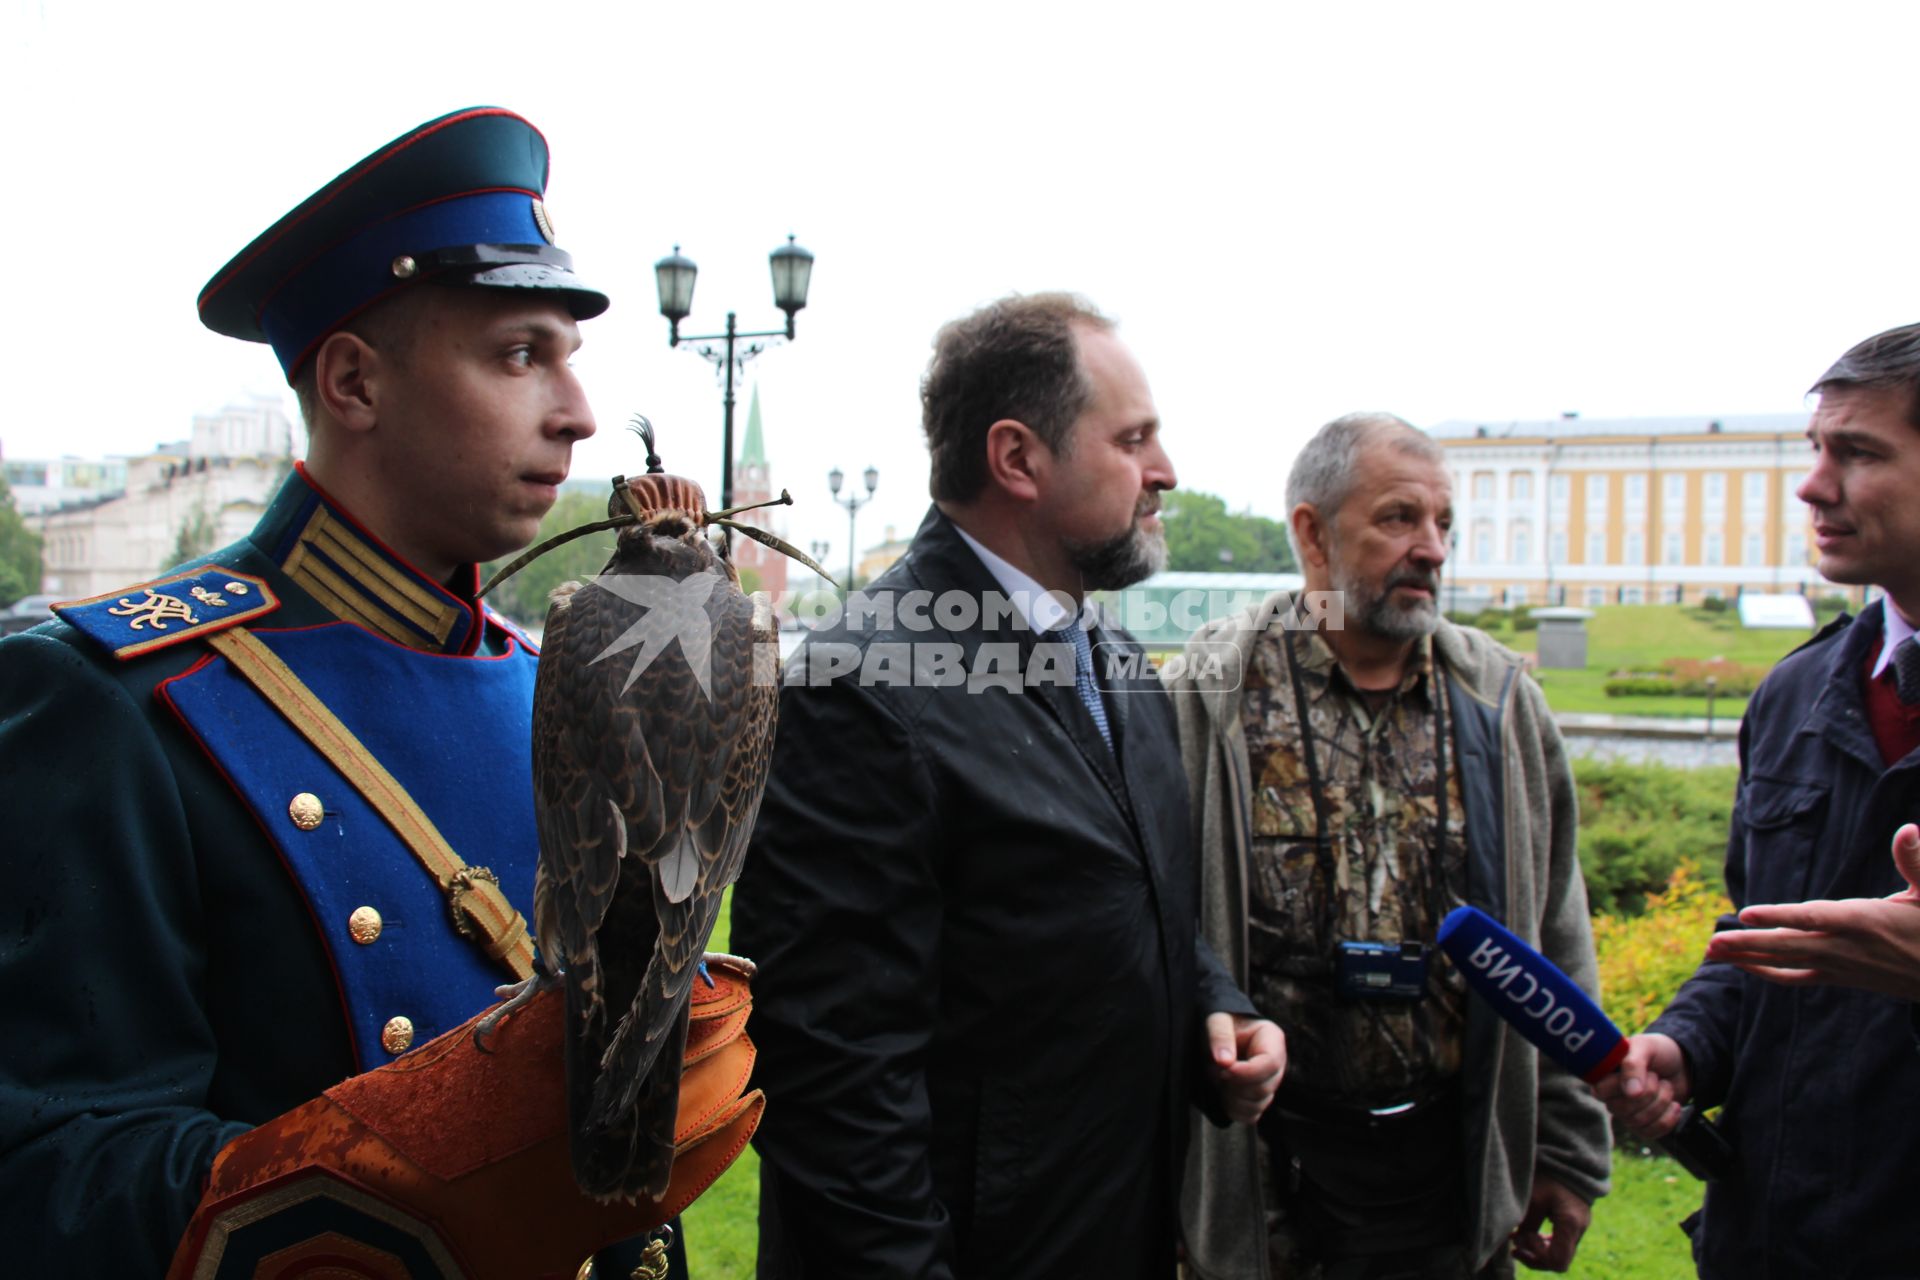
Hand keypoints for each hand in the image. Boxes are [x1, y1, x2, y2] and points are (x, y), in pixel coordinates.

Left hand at [1204, 1012, 1284, 1124]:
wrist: (1217, 1034)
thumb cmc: (1221, 1023)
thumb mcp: (1216, 1020)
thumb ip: (1220, 1036)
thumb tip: (1225, 1061)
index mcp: (1272, 1039)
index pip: (1271, 1063)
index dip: (1247, 1072)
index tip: (1224, 1070)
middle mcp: (1276, 1063)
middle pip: (1265, 1088)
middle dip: (1236, 1085)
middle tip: (1216, 1072)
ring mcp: (1269, 1083)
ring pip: (1259, 1104)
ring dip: (1233, 1098)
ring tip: (1219, 1079)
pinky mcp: (1259, 1098)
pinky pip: (1251, 1115)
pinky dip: (1234, 1109)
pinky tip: (1224, 1093)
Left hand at [1509, 1173, 1589, 1271]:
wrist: (1567, 1158)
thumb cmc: (1549, 1175)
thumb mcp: (1533, 1198)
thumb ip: (1527, 1225)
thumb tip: (1518, 1243)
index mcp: (1570, 1224)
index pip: (1558, 1262)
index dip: (1537, 1257)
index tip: (1523, 1238)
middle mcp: (1579, 1229)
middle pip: (1559, 1262)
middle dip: (1534, 1257)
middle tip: (1513, 1246)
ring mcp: (1579, 1227)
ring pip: (1559, 1253)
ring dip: (1537, 1250)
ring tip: (1515, 1240)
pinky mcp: (1574, 1223)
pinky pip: (1560, 1242)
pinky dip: (1543, 1242)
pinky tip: (1526, 1233)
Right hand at [1589, 1033, 1689, 1138]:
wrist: (1682, 1064)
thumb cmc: (1658, 1051)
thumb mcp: (1645, 1047)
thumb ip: (1633, 1065)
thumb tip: (1631, 1094)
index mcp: (1605, 1076)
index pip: (1601, 1092)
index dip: (1623, 1086)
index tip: (1645, 1072)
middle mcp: (1612, 1096)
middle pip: (1623, 1109)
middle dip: (1650, 1093)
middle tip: (1657, 1076)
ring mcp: (1627, 1113)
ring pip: (1638, 1122)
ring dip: (1661, 1103)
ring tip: (1666, 1086)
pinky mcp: (1643, 1125)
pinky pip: (1650, 1133)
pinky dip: (1668, 1119)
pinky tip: (1674, 1105)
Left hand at [1706, 822, 1919, 1000]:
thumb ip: (1915, 860)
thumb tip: (1908, 829)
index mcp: (1866, 920)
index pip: (1814, 917)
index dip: (1778, 916)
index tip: (1745, 914)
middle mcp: (1848, 946)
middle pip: (1790, 945)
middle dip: (1749, 944)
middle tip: (1711, 942)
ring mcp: (1841, 966)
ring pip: (1787, 963)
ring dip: (1748, 957)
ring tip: (1711, 952)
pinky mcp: (1841, 978)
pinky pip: (1797, 977)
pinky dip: (1769, 972)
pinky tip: (1743, 965)